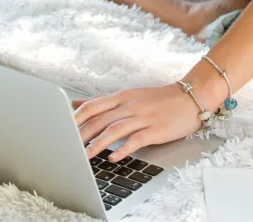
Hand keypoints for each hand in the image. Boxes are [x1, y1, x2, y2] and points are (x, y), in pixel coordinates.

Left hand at [73, 83, 204, 161]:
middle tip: (67, 146)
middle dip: (81, 134)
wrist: (191, 97)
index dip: (76, 118)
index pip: (93, 106)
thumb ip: (103, 102)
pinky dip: (123, 149)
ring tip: (84, 156)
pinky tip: (113, 157)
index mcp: (122, 97)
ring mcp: (143, 117)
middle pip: (100, 120)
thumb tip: (77, 104)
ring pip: (114, 130)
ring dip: (98, 143)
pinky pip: (136, 140)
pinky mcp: (155, 130)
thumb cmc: (160, 99)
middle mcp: (130, 105)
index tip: (61, 129)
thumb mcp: (129, 95)